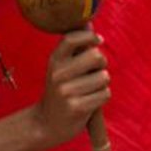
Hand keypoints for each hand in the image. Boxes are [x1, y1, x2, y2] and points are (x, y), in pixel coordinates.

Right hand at [32, 30, 109, 148]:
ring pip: (104, 77)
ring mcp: (66, 92)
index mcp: (54, 61)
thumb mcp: (59, 70)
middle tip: (96, 71)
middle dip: (102, 63)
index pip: (72, 39)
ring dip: (103, 84)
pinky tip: (90, 102)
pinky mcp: (77, 107)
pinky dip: (102, 97)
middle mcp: (58, 74)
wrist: (46, 124)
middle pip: (96, 56)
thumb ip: (75, 52)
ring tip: (90, 90)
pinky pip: (104, 94)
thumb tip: (90, 26)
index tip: (98, 40)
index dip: (89, 36)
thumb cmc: (60, 92)